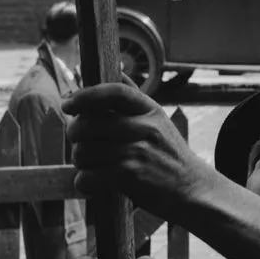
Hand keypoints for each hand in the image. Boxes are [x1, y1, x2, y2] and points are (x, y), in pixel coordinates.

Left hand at [64, 83, 215, 221]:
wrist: (192, 189)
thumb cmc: (169, 155)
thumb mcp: (159, 121)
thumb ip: (135, 99)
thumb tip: (117, 69)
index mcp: (151, 110)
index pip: (113, 92)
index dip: (85, 95)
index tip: (67, 104)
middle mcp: (145, 128)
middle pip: (87, 125)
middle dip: (75, 137)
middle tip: (83, 145)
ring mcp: (137, 151)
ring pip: (83, 152)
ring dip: (81, 163)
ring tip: (94, 167)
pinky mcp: (129, 176)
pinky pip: (87, 176)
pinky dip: (85, 184)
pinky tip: (96, 185)